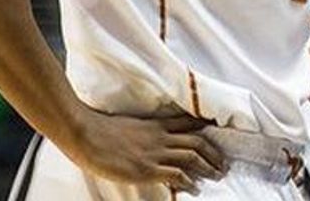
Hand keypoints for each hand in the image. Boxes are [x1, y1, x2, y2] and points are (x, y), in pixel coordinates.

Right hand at [67, 107, 226, 193]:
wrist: (86, 133)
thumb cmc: (100, 130)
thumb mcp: (128, 125)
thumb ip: (142, 131)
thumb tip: (143, 138)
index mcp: (156, 124)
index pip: (188, 122)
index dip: (205, 128)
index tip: (218, 133)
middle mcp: (161, 136)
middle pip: (197, 140)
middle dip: (214, 153)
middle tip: (224, 163)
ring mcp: (155, 152)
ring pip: (193, 156)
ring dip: (209, 166)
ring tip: (218, 175)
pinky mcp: (147, 168)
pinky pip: (176, 174)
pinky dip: (189, 181)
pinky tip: (194, 188)